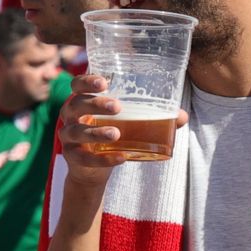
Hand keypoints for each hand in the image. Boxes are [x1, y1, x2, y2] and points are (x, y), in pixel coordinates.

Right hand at [59, 74, 185, 179]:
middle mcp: (70, 117)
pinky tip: (121, 158)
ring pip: (77, 132)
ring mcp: (69, 137)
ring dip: (97, 132)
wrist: (92, 170)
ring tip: (116, 134)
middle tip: (117, 107)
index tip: (104, 82)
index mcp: (82, 101)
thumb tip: (181, 116)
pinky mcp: (73, 157)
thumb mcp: (126, 123)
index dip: (87, 81)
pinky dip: (103, 160)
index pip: (77, 85)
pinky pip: (85, 158)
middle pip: (76, 104)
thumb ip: (152, 117)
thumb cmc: (110, 135)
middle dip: (95, 104)